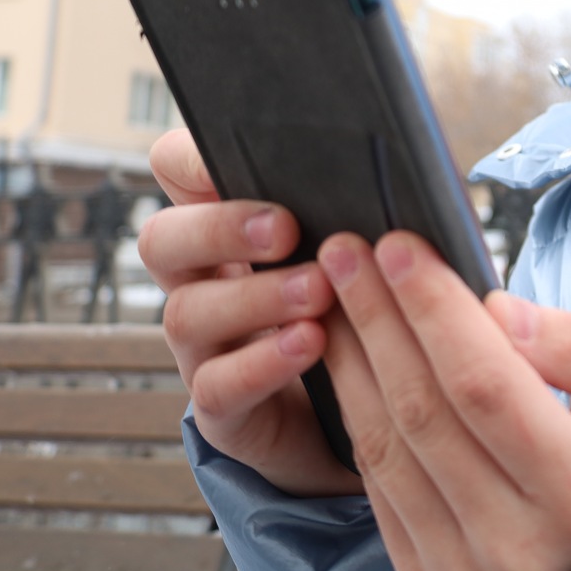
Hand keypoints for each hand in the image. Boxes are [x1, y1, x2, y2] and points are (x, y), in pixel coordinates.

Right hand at [139, 130, 362, 497]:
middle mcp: (201, 283)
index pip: (176, 171)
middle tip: (285, 227)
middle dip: (220, 228)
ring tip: (319, 290)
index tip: (241, 153)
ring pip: (187, 313)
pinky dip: (263, 362)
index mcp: (229, 227)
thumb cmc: (366, 306)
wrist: (370, 416)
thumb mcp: (361, 248)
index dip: (192, 159)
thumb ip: (362, 204)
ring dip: (255, 297)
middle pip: (162, 240)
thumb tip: (408, 161)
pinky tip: (312, 343)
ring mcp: (204, 349)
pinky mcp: (223, 411)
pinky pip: (218, 386)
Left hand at [318, 230, 570, 570]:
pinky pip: (377, 482)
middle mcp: (519, 544)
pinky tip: (349, 354)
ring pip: (385, 446)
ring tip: (335, 289)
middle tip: (345, 250)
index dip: (435, 311)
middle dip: (378, 318)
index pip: (488, 385)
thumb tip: (501, 311)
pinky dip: (355, 410)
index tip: (399, 246)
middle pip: (425, 411)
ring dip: (352, 358)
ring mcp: (466, 570)